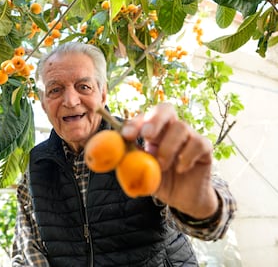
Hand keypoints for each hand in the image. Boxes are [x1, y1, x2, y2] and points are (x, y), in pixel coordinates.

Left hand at [121, 103, 217, 218]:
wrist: (182, 200)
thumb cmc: (158, 181)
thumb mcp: (138, 172)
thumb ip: (124, 160)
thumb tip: (103, 153)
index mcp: (153, 131)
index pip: (144, 117)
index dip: (135, 123)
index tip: (126, 136)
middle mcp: (171, 128)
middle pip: (166, 109)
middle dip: (155, 120)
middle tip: (147, 136)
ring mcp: (189, 136)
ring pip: (181, 127)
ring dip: (168, 147)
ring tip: (162, 166)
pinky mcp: (204, 148)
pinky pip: (198, 143)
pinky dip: (187, 156)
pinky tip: (180, 169)